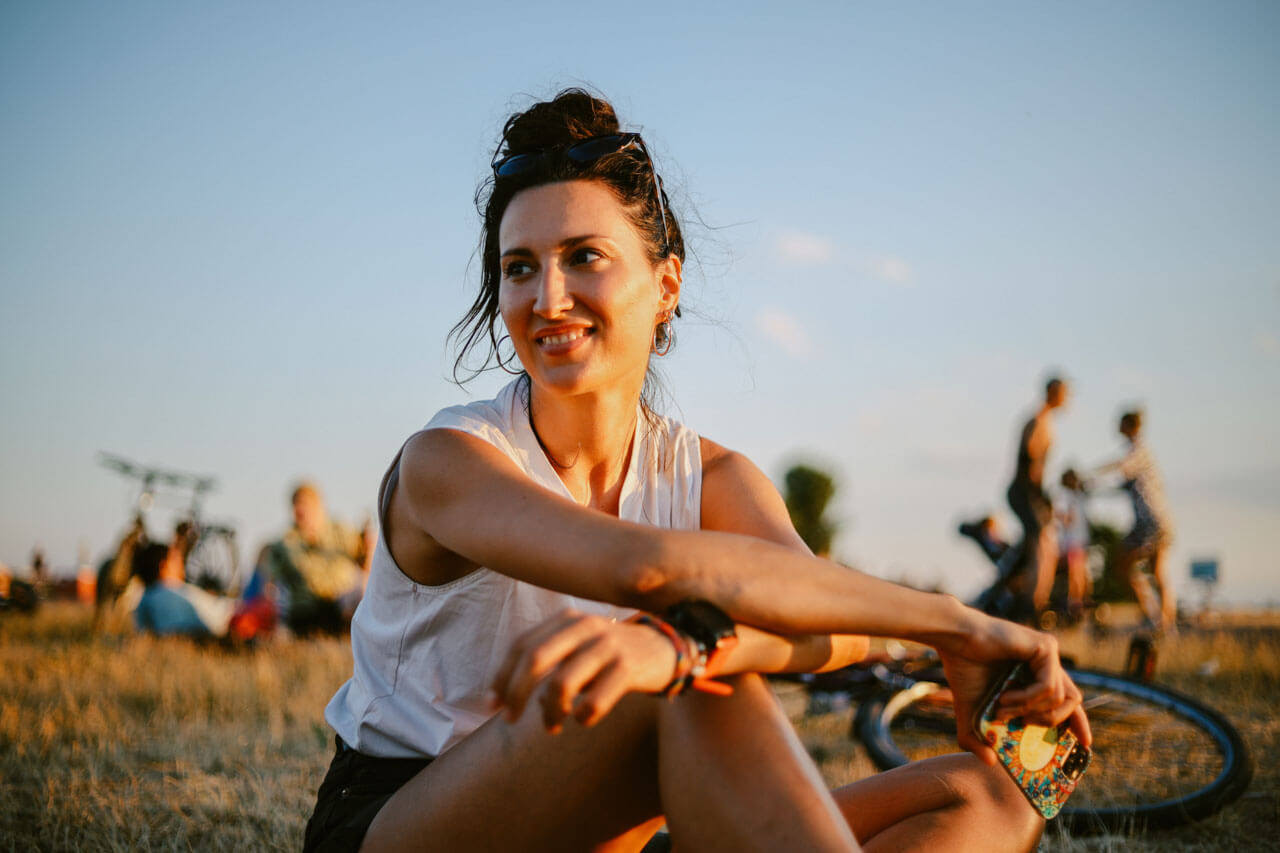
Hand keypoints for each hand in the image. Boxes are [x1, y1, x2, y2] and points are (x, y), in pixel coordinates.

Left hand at [489, 609, 676, 732]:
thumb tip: (512, 701)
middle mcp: (584, 627)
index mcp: (566, 620)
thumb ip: (547, 665)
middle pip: (535, 659)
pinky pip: (594, 701)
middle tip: (509, 719)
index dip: (502, 675)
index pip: (522, 645)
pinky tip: (584, 718)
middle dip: (516, 693)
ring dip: (550, 712)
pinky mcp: (627, 667)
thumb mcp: (577, 648)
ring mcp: (607, 646)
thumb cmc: (609, 655)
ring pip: (562, 684)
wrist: (664, 649)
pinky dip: (582, 716)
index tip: (491, 704)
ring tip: (552, 725)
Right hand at [934, 609, 1091, 764]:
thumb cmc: (963, 670)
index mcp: (1036, 676)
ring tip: (1003, 707)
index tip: (1085, 743)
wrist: (954, 641)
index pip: (1067, 701)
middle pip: (1072, 702)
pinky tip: (1006, 695)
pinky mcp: (1046, 647)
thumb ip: (976, 738)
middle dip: (1053, 721)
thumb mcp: (969, 713)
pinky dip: (1028, 698)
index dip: (1078, 723)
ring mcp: (1048, 654)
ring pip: (1060, 698)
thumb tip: (990, 762)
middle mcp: (1047, 664)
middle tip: (1027, 725)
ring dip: (1029, 710)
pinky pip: (1049, 687)